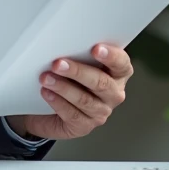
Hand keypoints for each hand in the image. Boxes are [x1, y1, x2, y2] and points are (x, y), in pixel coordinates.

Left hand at [7, 44, 131, 139]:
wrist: (49, 110)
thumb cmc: (69, 79)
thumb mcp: (77, 63)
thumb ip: (79, 54)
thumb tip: (65, 43)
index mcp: (117, 74)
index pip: (122, 64)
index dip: (111, 57)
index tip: (96, 48)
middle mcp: (113, 94)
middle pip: (101, 83)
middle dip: (78, 72)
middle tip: (58, 63)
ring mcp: (101, 112)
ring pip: (84, 100)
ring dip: (63, 87)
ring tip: (46, 78)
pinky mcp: (85, 126)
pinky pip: (72, 114)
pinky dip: (58, 102)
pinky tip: (47, 93)